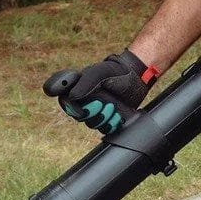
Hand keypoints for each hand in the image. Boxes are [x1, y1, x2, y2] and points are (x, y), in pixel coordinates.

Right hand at [43, 49, 159, 133]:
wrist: (135, 77)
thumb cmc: (115, 71)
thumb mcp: (100, 72)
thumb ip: (85, 83)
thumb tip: (72, 97)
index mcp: (77, 88)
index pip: (64, 101)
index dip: (70, 108)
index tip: (81, 108)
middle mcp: (84, 101)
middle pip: (78, 116)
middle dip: (92, 112)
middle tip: (102, 104)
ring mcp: (96, 111)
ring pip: (91, 124)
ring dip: (103, 118)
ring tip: (113, 107)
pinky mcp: (107, 119)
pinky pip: (104, 129)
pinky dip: (111, 124)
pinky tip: (117, 116)